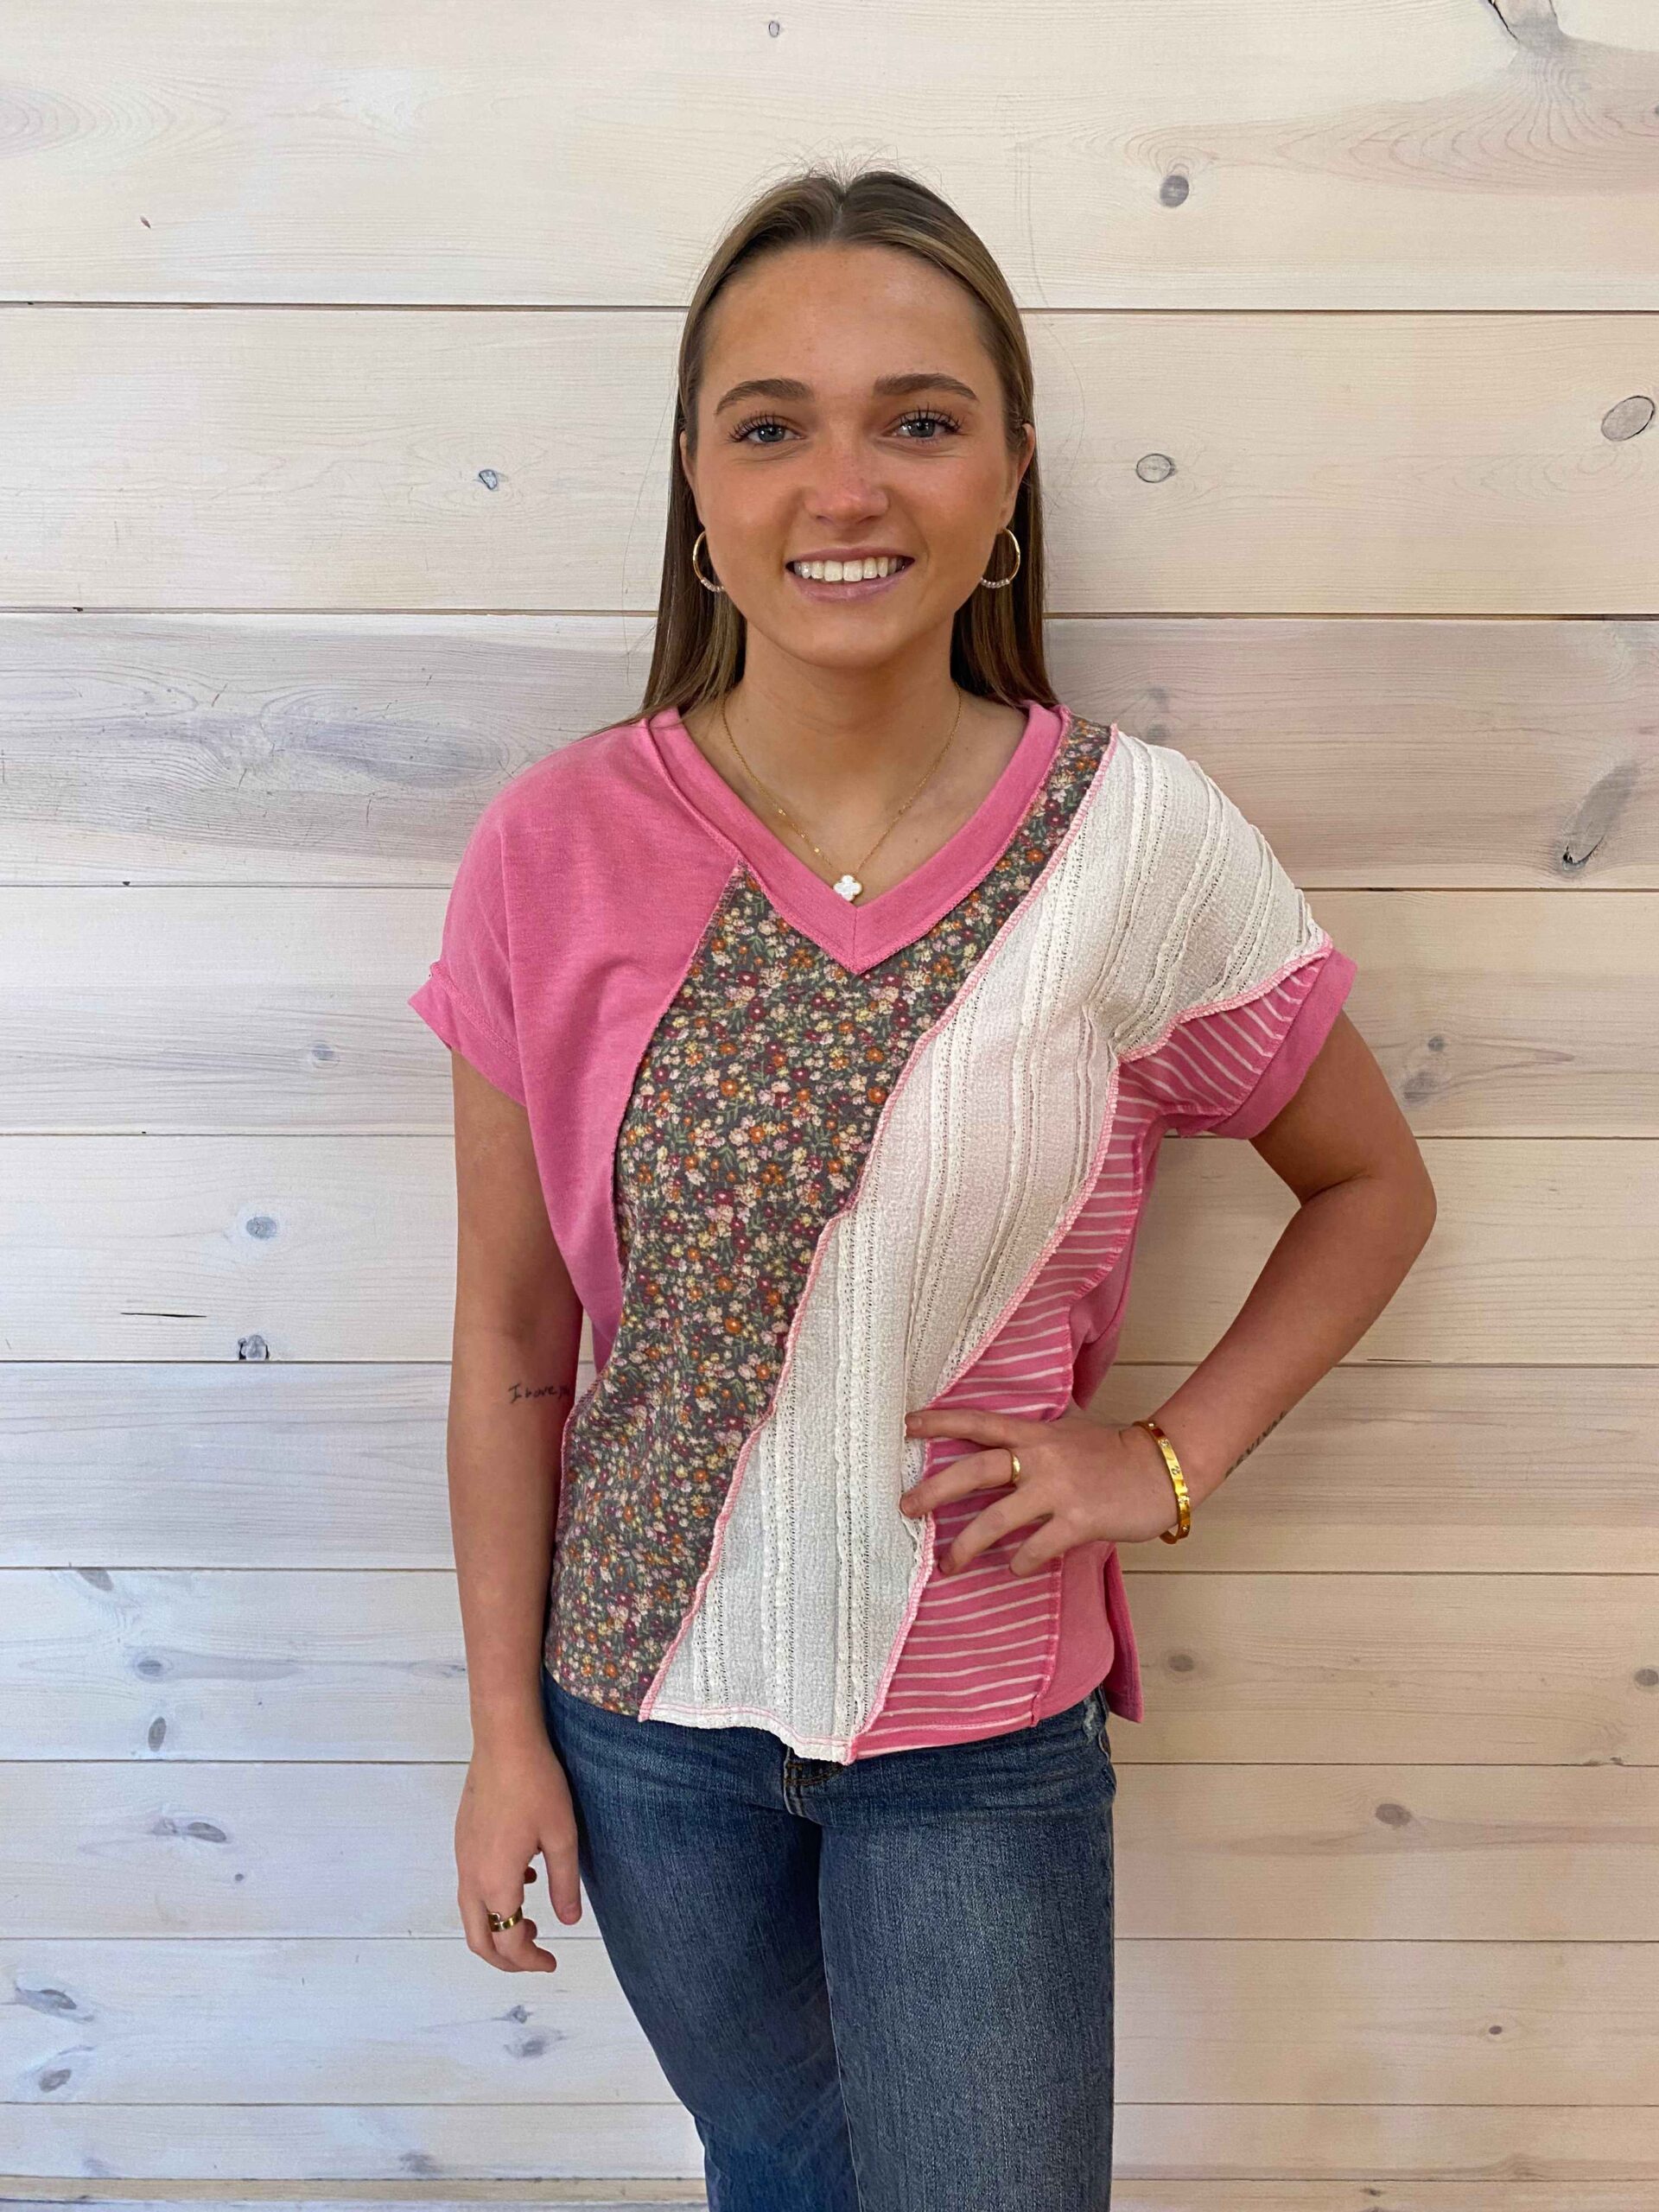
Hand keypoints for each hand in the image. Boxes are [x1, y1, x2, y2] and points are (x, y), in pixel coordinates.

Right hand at [455, 1731, 583, 1973]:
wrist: (504, 1740)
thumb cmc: (537, 1784)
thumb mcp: (562, 1837)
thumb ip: (565, 1885)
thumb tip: (568, 1920)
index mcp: (495, 1882)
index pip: (508, 1943)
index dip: (530, 1961)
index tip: (552, 1962)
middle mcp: (471, 1875)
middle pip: (478, 1938)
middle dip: (505, 1958)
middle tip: (535, 1954)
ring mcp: (462, 1855)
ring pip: (471, 1913)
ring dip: (497, 1928)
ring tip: (531, 1920)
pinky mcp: (463, 1838)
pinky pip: (471, 1885)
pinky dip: (492, 1900)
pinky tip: (523, 1877)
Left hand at [899, 1401, 1183, 1576]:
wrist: (1162, 1468)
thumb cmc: (1113, 1454)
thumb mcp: (1067, 1434)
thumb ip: (1033, 1442)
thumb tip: (999, 1454)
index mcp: (1035, 1433)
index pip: (979, 1423)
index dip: (941, 1421)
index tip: (905, 1424)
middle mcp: (1041, 1457)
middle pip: (974, 1470)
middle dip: (935, 1490)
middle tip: (905, 1507)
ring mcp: (1058, 1490)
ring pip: (996, 1519)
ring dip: (966, 1545)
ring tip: (948, 1564)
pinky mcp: (1078, 1521)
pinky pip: (1035, 1548)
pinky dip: (1020, 1562)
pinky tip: (1014, 1568)